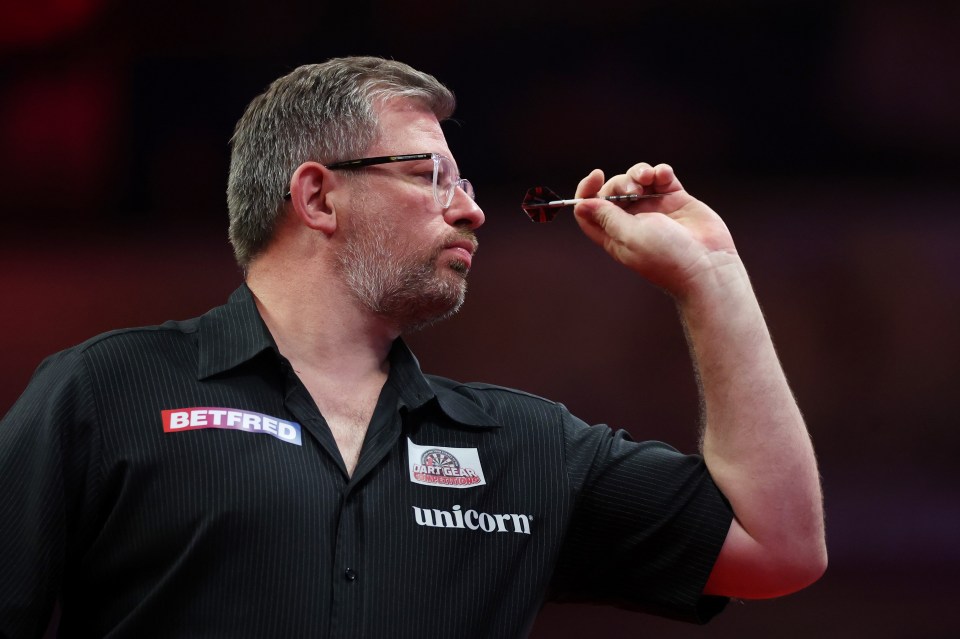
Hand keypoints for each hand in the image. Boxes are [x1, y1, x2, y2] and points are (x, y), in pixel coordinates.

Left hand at [573, 163, 736, 295]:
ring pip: (636, 180)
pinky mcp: (676, 200)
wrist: (708, 266)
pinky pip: (662, 177)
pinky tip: (664, 176)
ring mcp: (654, 209)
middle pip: (612, 191)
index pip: (589, 210)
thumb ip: (607, 217)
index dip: (587, 192)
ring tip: (649, 178)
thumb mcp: (630, 236)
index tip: (595, 177)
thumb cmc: (667, 258)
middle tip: (633, 188)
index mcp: (614, 235)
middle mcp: (632, 221)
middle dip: (618, 182)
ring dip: (639, 172)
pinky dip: (660, 171)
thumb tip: (581, 204)